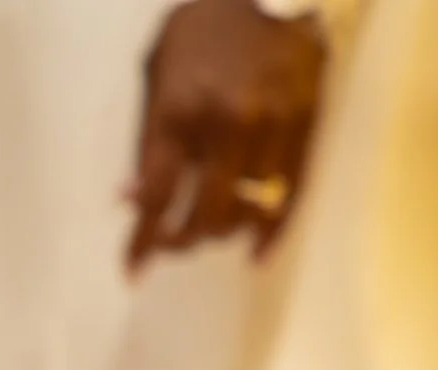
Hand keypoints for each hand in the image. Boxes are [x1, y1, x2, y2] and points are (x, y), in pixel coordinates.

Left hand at [125, 0, 328, 272]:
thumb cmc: (202, 29)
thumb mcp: (156, 74)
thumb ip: (145, 139)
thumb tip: (129, 198)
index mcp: (179, 111)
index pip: (154, 196)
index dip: (141, 242)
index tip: (133, 271)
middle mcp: (226, 124)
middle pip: (201, 215)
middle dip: (181, 240)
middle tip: (173, 243)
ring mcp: (273, 126)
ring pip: (246, 209)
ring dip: (223, 229)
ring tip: (210, 227)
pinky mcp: (308, 124)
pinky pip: (290, 195)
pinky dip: (271, 230)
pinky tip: (256, 253)